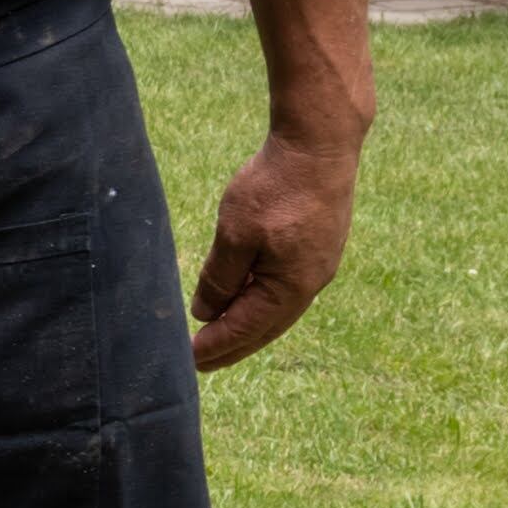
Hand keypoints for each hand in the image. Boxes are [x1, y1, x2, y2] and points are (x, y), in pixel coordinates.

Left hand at [187, 127, 358, 370]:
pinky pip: (286, 286)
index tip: (188, 361)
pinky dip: (261, 298)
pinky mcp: (319, 245)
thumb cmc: (276, 189)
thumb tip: (206, 313)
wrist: (319, 145)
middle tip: (202, 362)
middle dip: (232, 345)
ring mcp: (319, 265)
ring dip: (248, 323)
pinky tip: (244, 294)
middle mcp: (310, 284)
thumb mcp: (235, 236)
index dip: (216, 346)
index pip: (246, 330)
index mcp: (290, 289)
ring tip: (219, 334)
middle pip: (265, 327)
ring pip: (277, 307)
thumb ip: (220, 279)